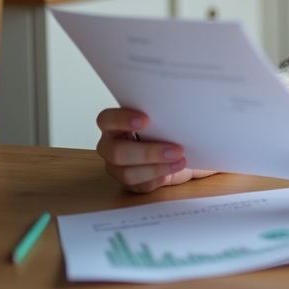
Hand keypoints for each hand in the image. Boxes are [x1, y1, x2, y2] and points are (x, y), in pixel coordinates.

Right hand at [95, 108, 217, 193]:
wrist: (180, 152)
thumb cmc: (168, 130)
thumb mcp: (165, 118)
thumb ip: (162, 112)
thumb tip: (181, 103)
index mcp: (114, 125)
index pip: (106, 120)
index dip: (121, 120)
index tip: (146, 120)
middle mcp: (111, 146)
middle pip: (116, 152)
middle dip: (148, 152)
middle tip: (175, 149)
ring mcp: (117, 167)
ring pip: (128, 173)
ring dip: (157, 167)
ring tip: (180, 161)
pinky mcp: (130, 183)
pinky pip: (140, 185)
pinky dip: (159, 177)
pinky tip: (173, 170)